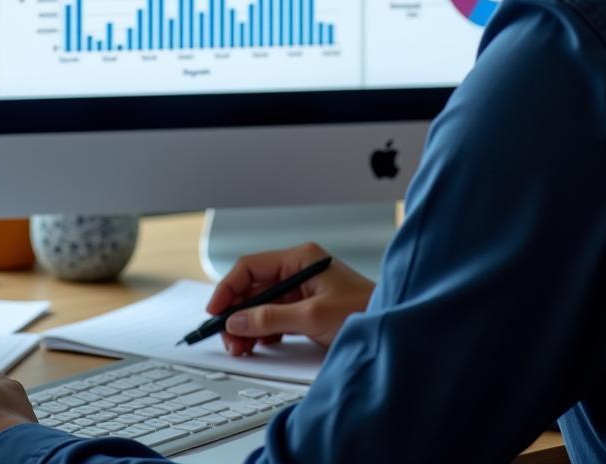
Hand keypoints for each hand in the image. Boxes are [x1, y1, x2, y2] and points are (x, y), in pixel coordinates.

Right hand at [207, 242, 374, 355]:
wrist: (390, 326)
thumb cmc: (363, 310)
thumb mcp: (312, 315)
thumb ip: (271, 318)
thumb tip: (237, 321)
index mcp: (300, 259)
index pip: (251, 266)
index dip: (228, 288)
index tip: (216, 311)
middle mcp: (299, 270)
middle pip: (253, 287)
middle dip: (237, 313)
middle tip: (229, 338)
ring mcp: (302, 289)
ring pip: (261, 304)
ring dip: (248, 324)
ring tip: (242, 346)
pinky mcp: (305, 308)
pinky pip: (274, 316)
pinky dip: (263, 331)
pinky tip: (260, 344)